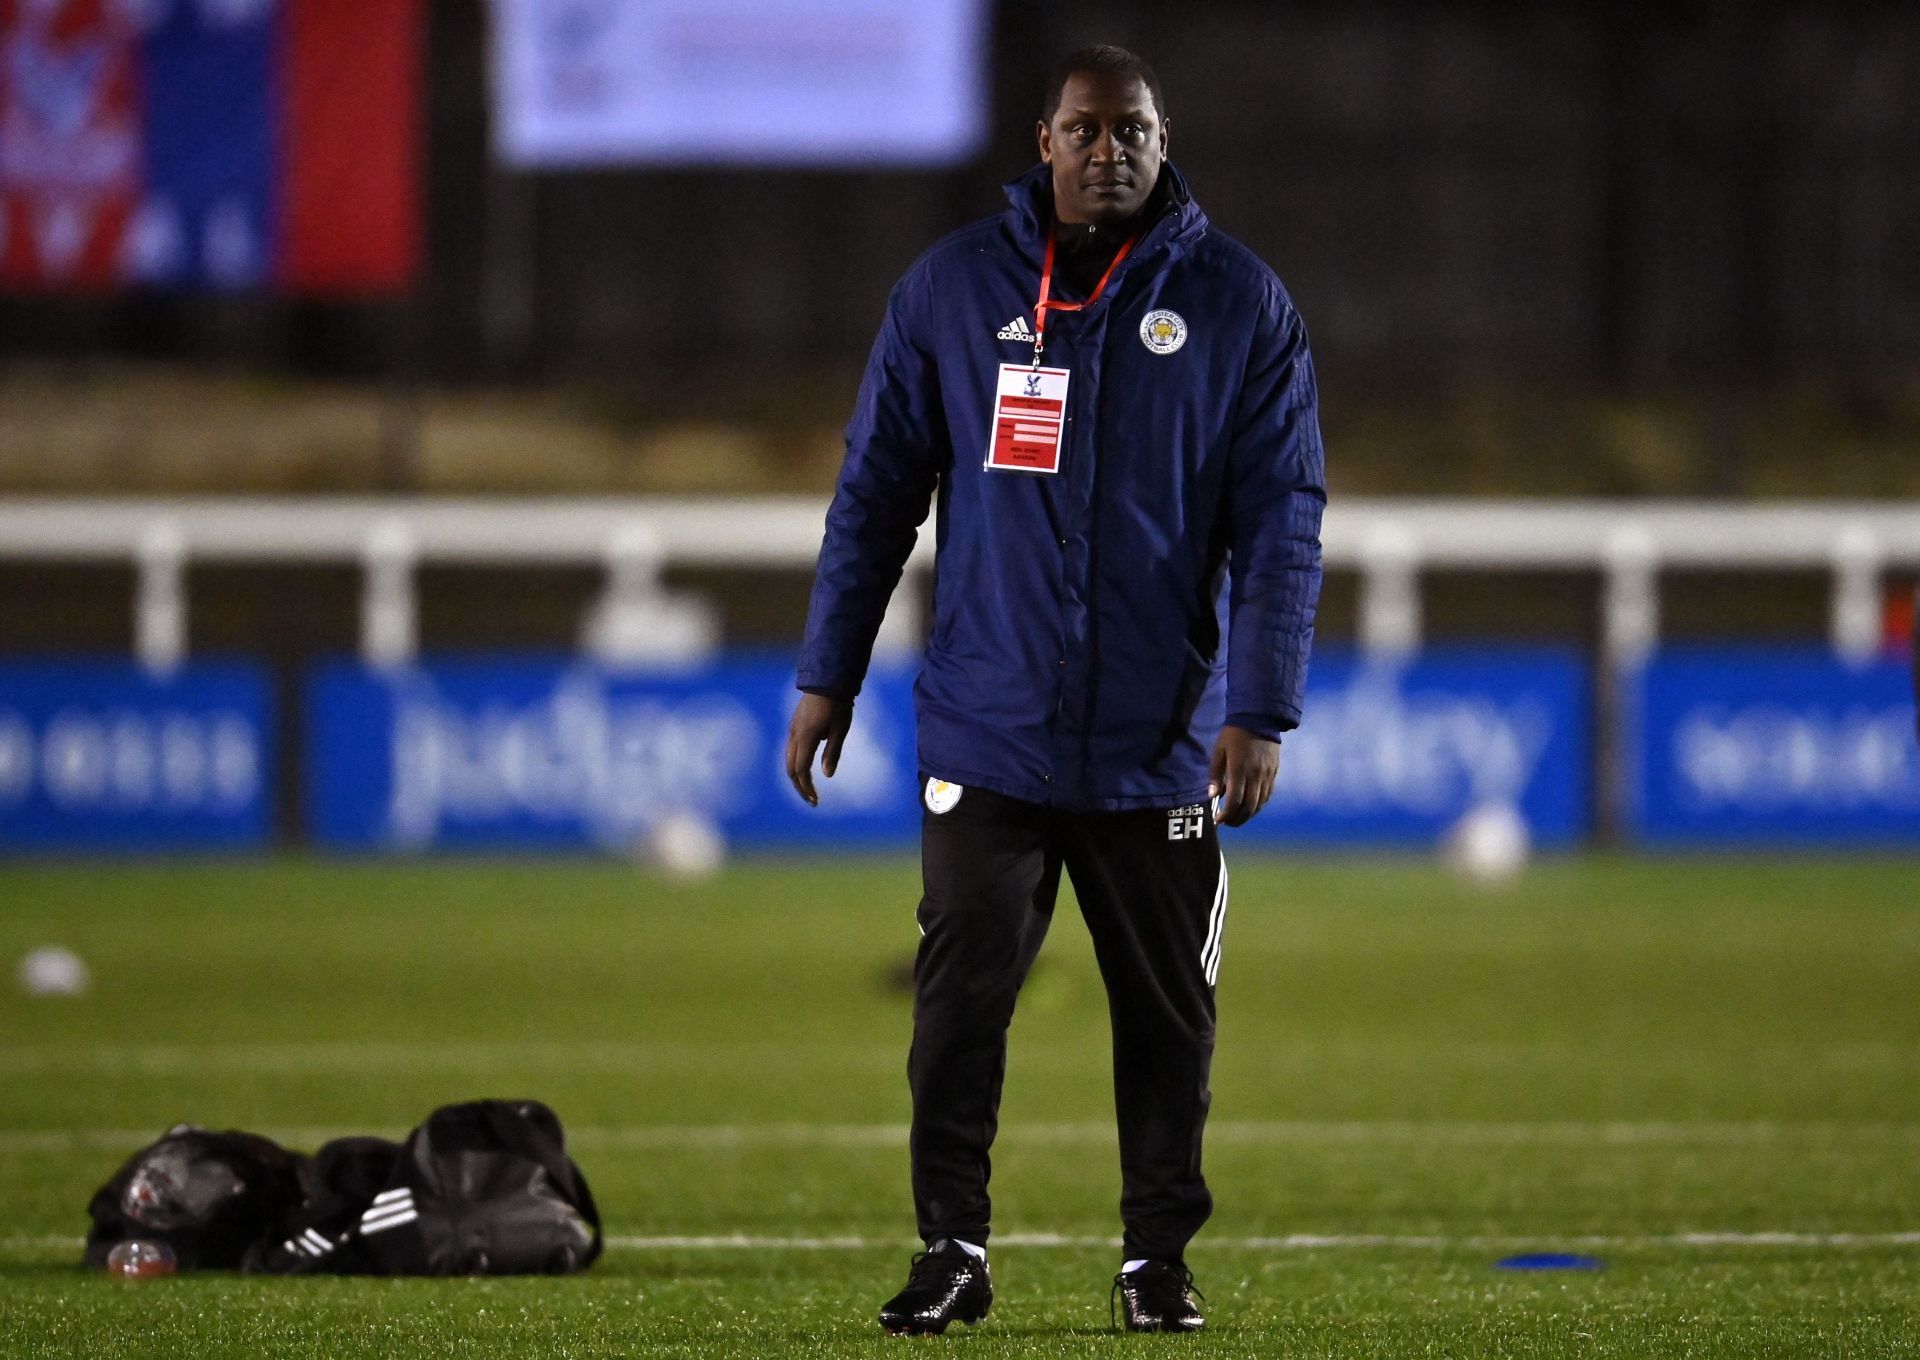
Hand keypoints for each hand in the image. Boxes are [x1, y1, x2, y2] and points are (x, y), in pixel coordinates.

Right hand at [786, 693, 852, 807]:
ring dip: (797, 775)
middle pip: (790, 768)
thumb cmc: (837, 706)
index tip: (815, 800)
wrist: (827, 680)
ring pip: (789, 759)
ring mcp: (792, 729)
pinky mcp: (795, 724)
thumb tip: (827, 776)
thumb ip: (832, 753)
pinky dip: (797, 763)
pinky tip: (808, 767)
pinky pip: (791, 749)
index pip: (800, 770)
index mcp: (805, 738)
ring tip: (809, 787)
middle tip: (812, 799)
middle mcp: (794, 735)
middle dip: (800, 786)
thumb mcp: (839, 731)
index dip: (806, 787)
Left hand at [1208, 725, 1279, 826]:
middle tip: (1226, 822)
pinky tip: (1249, 807)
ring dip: (1248, 815)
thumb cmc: (1234, 734)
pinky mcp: (1274, 773)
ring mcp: (1267, 775)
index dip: (1226, 815)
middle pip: (1249, 807)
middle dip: (1237, 819)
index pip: (1235, 801)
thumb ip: (1215, 775)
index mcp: (1239, 769)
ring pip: (1260, 804)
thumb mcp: (1219, 751)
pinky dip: (1258, 805)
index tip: (1218, 820)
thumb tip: (1212, 795)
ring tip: (1236, 817)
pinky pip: (1267, 795)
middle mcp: (1255, 775)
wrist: (1259, 718)